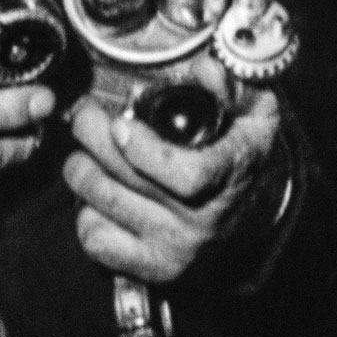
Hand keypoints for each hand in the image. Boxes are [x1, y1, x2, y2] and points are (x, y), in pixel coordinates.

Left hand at [63, 62, 285, 284]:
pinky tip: (97, 192)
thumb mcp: (254, 115)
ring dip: (82, 168)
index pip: (188, 176)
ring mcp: (175, 247)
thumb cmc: (238, 156)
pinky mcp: (149, 268)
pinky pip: (95, 238)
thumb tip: (203, 68)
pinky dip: (85, 211)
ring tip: (85, 150)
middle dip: (93, 138)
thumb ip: (232, 87)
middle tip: (84, 114)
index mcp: (231, 176)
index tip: (121, 124)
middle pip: (130, 181)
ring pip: (103, 203)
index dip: (146, 151)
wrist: (244, 224)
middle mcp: (203, 220)